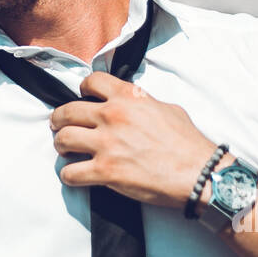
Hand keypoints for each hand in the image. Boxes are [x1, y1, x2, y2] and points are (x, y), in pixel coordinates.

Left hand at [48, 72, 218, 208]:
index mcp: (128, 98)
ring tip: (65, 149)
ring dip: (60, 145)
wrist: (198, 172)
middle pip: (67, 111)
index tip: (82, 97)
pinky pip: (70, 173)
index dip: (82, 89)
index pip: (91, 81)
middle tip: (59, 125)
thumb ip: (142, 102)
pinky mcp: (105, 171)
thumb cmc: (188, 143)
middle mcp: (112, 116)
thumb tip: (132, 103)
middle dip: (59, 119)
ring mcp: (106, 144)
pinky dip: (69, 175)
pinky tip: (74, 175)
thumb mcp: (166, 108)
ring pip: (63, 139)